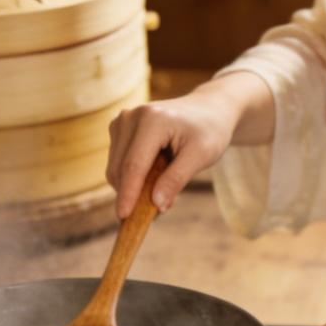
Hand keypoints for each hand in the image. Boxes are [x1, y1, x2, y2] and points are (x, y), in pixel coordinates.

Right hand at [106, 73, 272, 218]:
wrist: (209, 109)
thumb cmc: (209, 131)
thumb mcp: (201, 155)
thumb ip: (177, 179)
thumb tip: (156, 204)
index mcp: (151, 120)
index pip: (134, 165)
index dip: (128, 193)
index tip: (123, 217)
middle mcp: (131, 117)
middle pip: (120, 168)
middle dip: (132, 194)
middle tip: (158, 210)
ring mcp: (122, 121)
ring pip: (116, 167)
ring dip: (133, 185)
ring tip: (162, 187)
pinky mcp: (119, 128)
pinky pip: (118, 162)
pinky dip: (132, 176)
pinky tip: (154, 175)